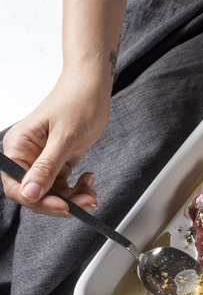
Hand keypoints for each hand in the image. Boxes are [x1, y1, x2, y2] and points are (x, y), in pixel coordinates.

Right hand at [1, 70, 109, 215]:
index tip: (62, 206)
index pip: (16, 185)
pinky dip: (77, 189)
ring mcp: (43, 159)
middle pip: (34, 193)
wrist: (93, 88)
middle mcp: (27, 155)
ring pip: (51, 192)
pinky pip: (63, 185)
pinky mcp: (59, 161)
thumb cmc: (77, 102)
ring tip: (91, 193)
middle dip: (59, 201)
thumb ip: (47, 167)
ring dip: (72, 198)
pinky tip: (89, 181)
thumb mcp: (64, 137)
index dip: (37, 200)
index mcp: (18, 146)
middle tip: (84, 202)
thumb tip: (29, 192)